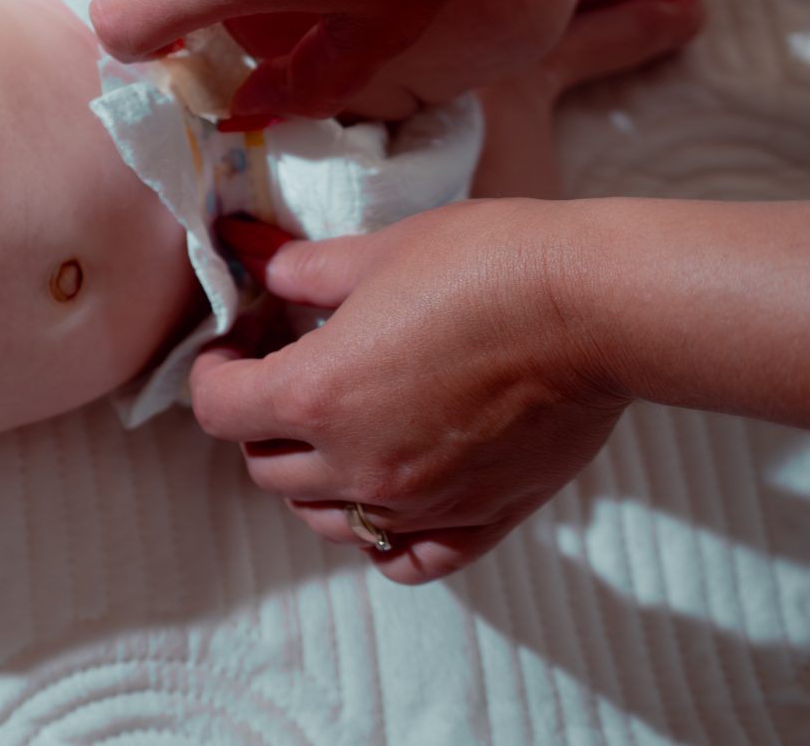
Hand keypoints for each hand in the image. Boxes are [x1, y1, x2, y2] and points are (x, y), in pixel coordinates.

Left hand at [189, 205, 629, 582]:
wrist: (596, 309)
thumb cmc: (486, 265)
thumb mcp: (377, 250)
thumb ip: (307, 271)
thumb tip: (267, 270)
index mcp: (318, 394)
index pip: (218, 409)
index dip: (213, 373)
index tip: (233, 347)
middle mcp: (358, 463)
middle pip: (264, 467)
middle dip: (260, 419)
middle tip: (286, 372)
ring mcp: (419, 503)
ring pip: (323, 517)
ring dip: (311, 476)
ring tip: (338, 425)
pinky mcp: (479, 521)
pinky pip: (404, 558)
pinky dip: (382, 535)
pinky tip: (390, 490)